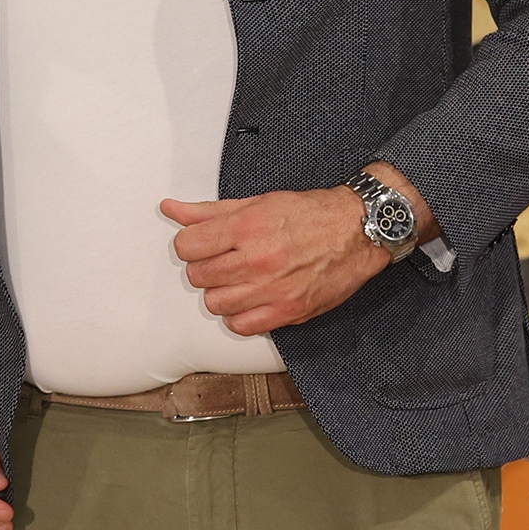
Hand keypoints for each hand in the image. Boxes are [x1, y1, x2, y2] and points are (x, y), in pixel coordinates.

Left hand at [162, 168, 436, 333]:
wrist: (357, 231)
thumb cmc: (309, 214)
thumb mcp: (257, 203)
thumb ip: (210, 211)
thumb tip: (171, 209)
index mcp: (247, 226)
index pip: (187, 246)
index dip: (191, 245)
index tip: (202, 244)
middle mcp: (257, 259)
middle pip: (198, 276)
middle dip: (205, 268)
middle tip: (223, 260)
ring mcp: (272, 289)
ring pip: (215, 304)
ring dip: (221, 292)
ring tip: (238, 280)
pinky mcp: (287, 312)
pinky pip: (241, 326)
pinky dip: (240, 316)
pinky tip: (251, 299)